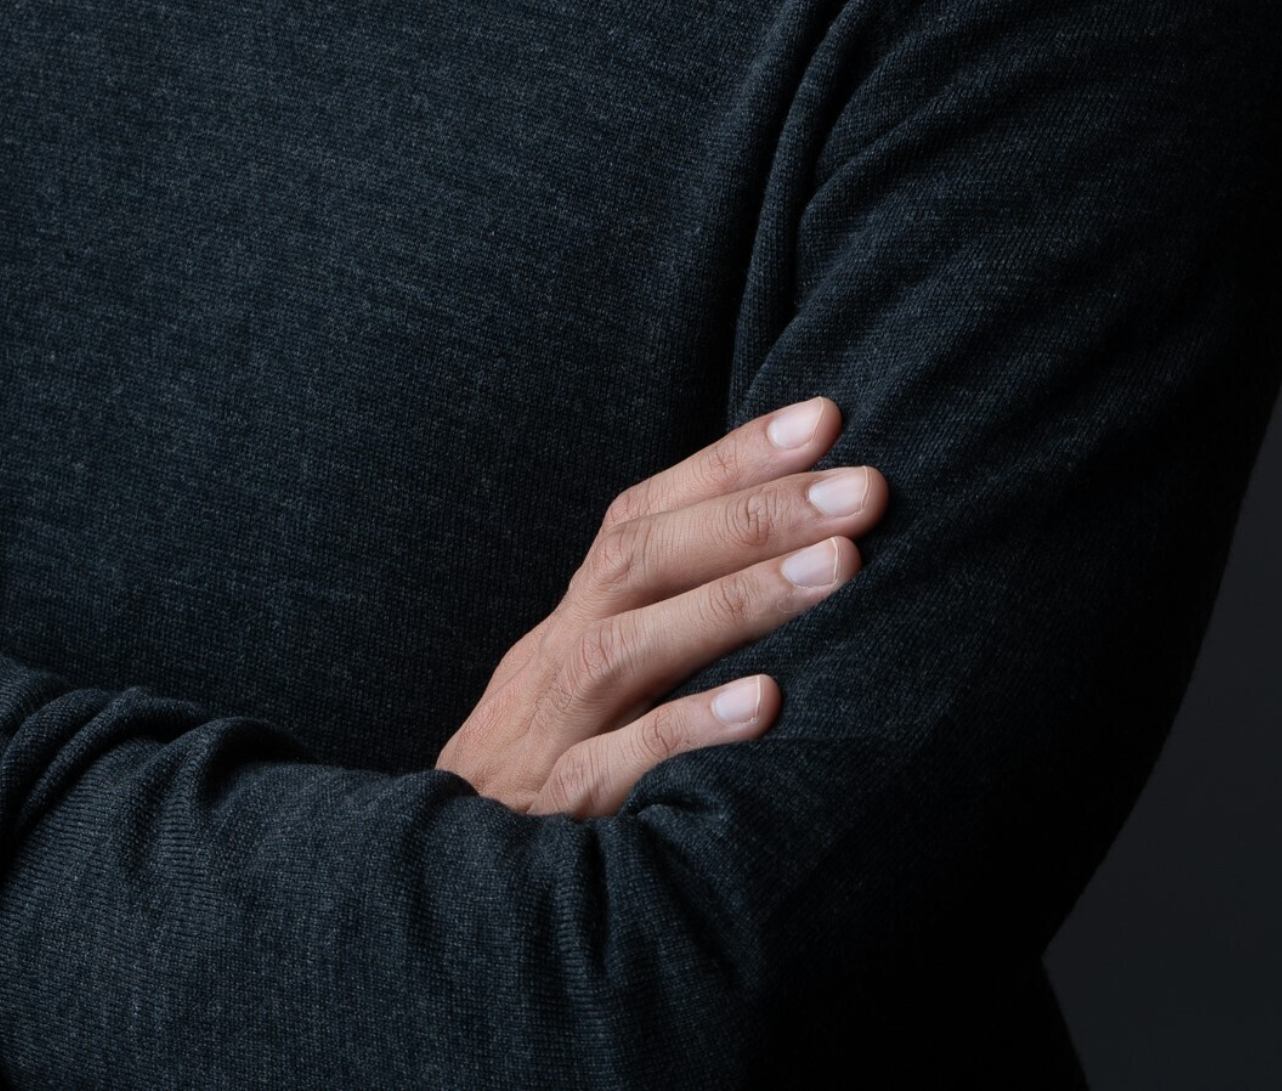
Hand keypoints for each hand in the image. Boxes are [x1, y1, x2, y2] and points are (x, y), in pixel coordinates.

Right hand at [434, 398, 883, 818]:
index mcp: (575, 618)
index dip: (729, 459)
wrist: (433, 884)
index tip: (825, 416)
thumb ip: (661, 626)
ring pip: (630, 646)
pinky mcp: (553, 814)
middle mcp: (558, 654)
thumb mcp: (589, 685)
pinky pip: (616, 765)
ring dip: (737, 597)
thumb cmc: (544, 772)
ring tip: (840, 562)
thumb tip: (786, 562)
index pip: (646, 513)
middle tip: (867, 484)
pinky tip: (766, 705)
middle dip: (758, 510)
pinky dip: (687, 728)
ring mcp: (551, 730)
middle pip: (644, 557)